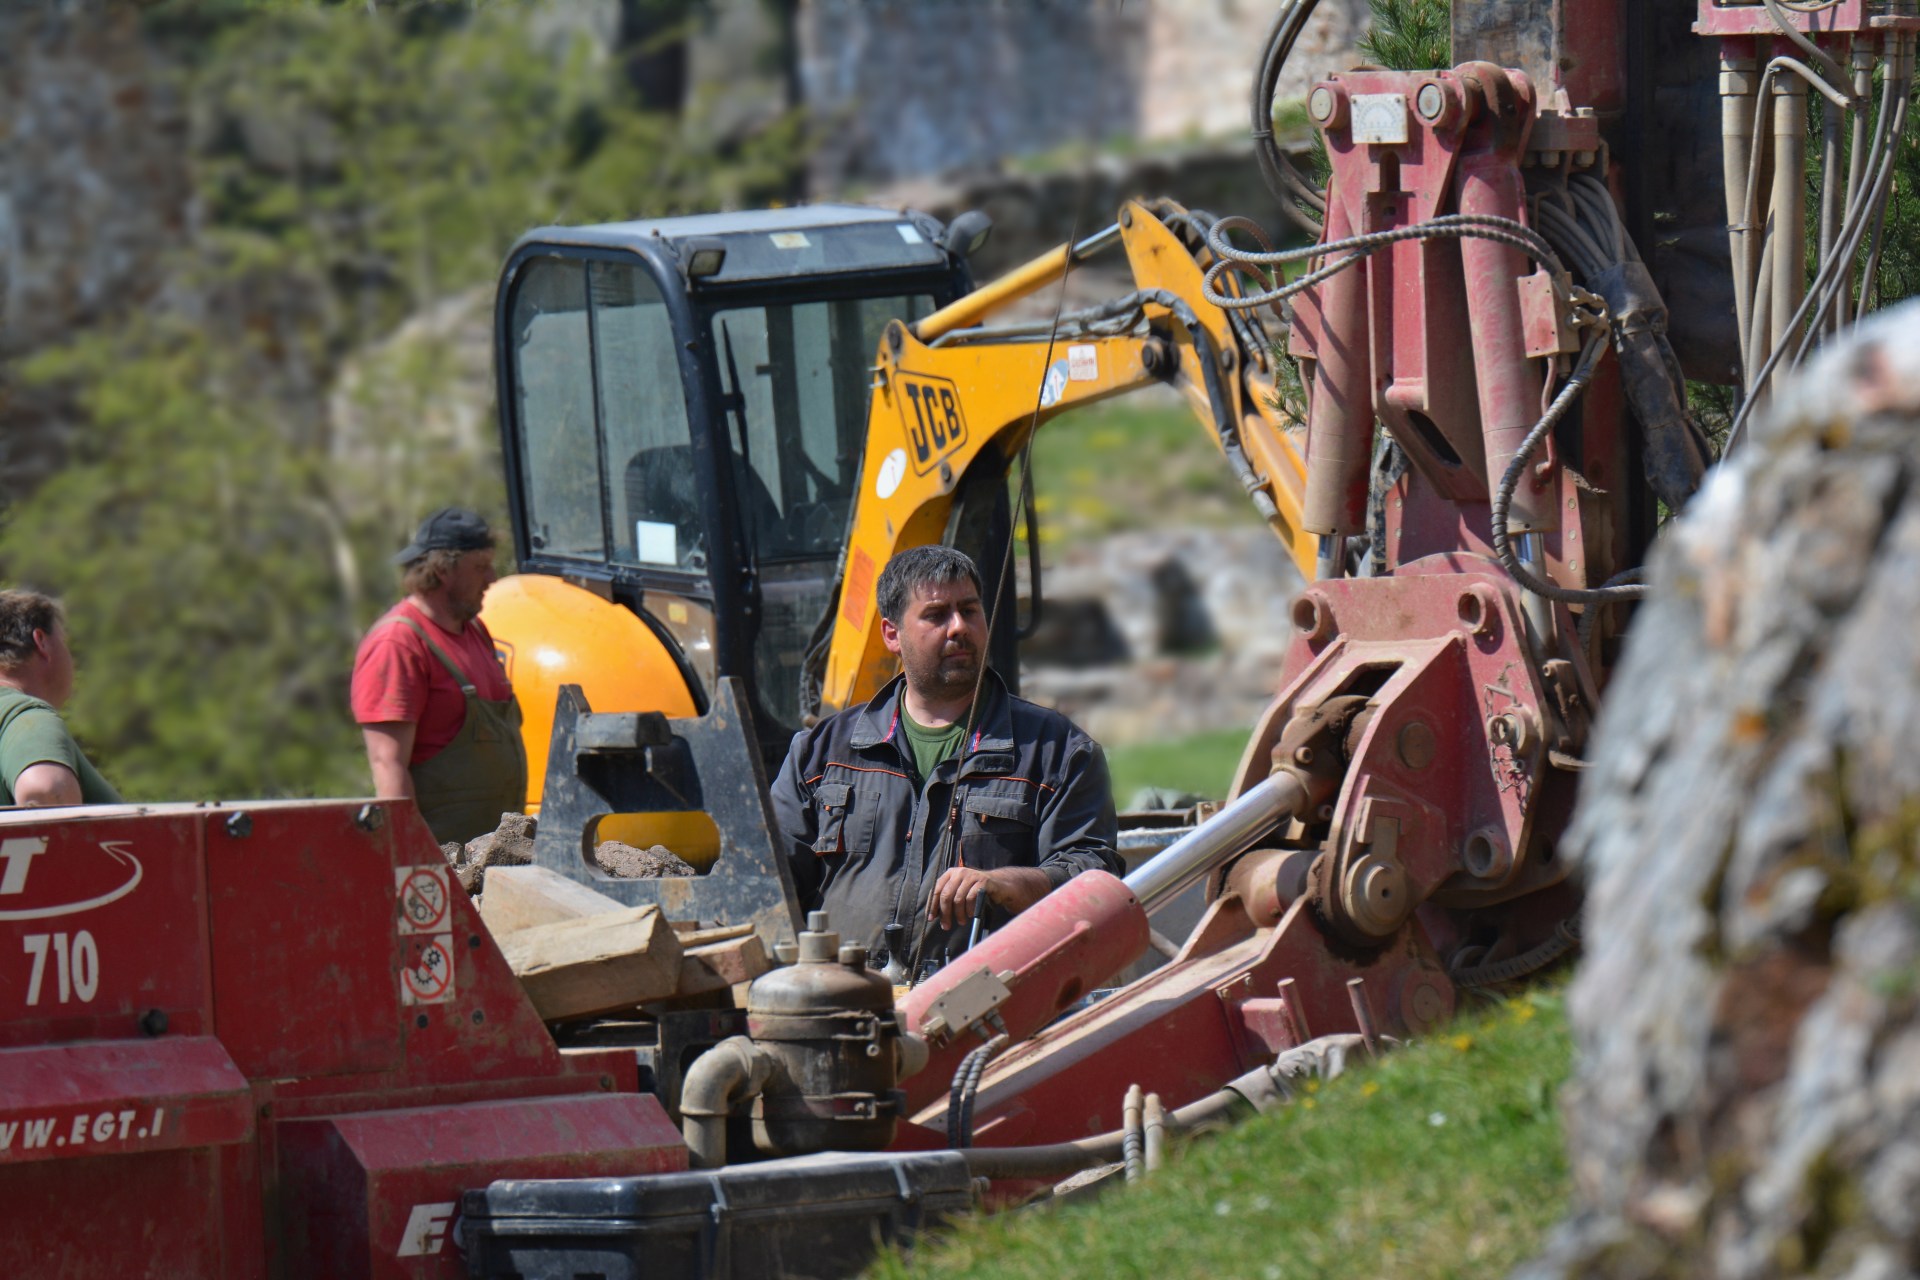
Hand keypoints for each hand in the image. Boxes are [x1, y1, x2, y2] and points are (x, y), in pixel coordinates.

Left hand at [926, 865, 1052, 927]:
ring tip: (961, 922)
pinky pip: (971, 898)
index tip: (931, 918)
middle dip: (945, 913)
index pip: (937, 890)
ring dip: (958, 914)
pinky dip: (969, 909)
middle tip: (946, 926)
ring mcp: (971, 876)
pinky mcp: (982, 881)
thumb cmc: (976, 891)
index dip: (933, 905)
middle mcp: (959, 872)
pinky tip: (970, 915)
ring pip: (958, 898)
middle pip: (946, 895)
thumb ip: (948, 899)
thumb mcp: (960, 892)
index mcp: (951, 874)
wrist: (999, 885)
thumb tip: (934, 915)